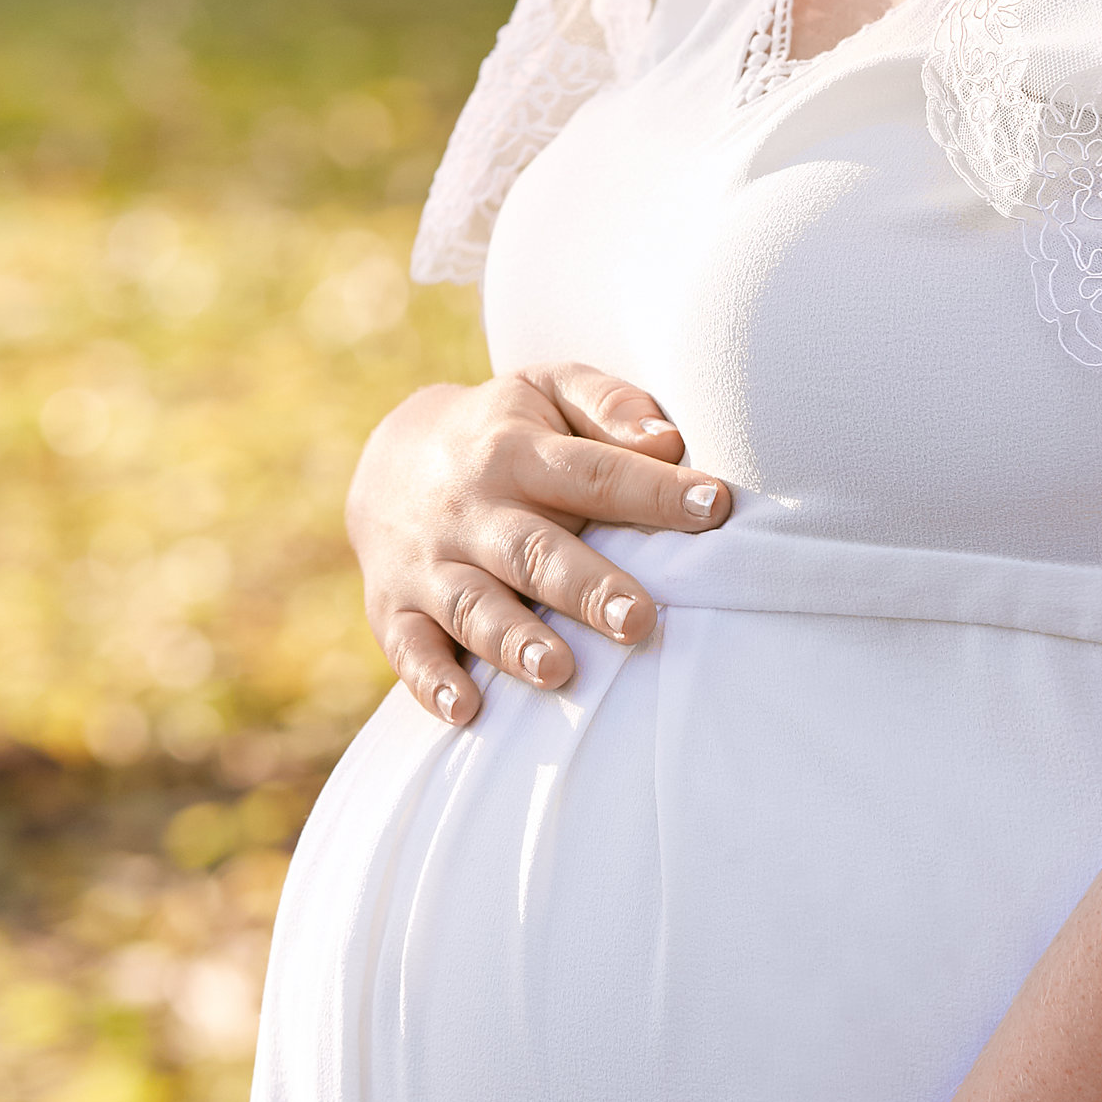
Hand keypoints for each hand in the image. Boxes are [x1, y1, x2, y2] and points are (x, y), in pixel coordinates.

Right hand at [347, 366, 731, 726]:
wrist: (387, 462)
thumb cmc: (503, 431)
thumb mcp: (547, 390)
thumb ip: (609, 406)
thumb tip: (670, 443)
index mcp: (516, 450)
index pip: (593, 472)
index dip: (653, 490)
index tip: (715, 507)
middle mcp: (470, 509)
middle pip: (532, 550)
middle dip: (585, 588)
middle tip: (639, 619)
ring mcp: (429, 564)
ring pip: (472, 606)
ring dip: (513, 641)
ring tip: (560, 670)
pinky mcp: (394, 611)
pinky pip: (409, 649)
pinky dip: (431, 682)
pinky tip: (465, 710)